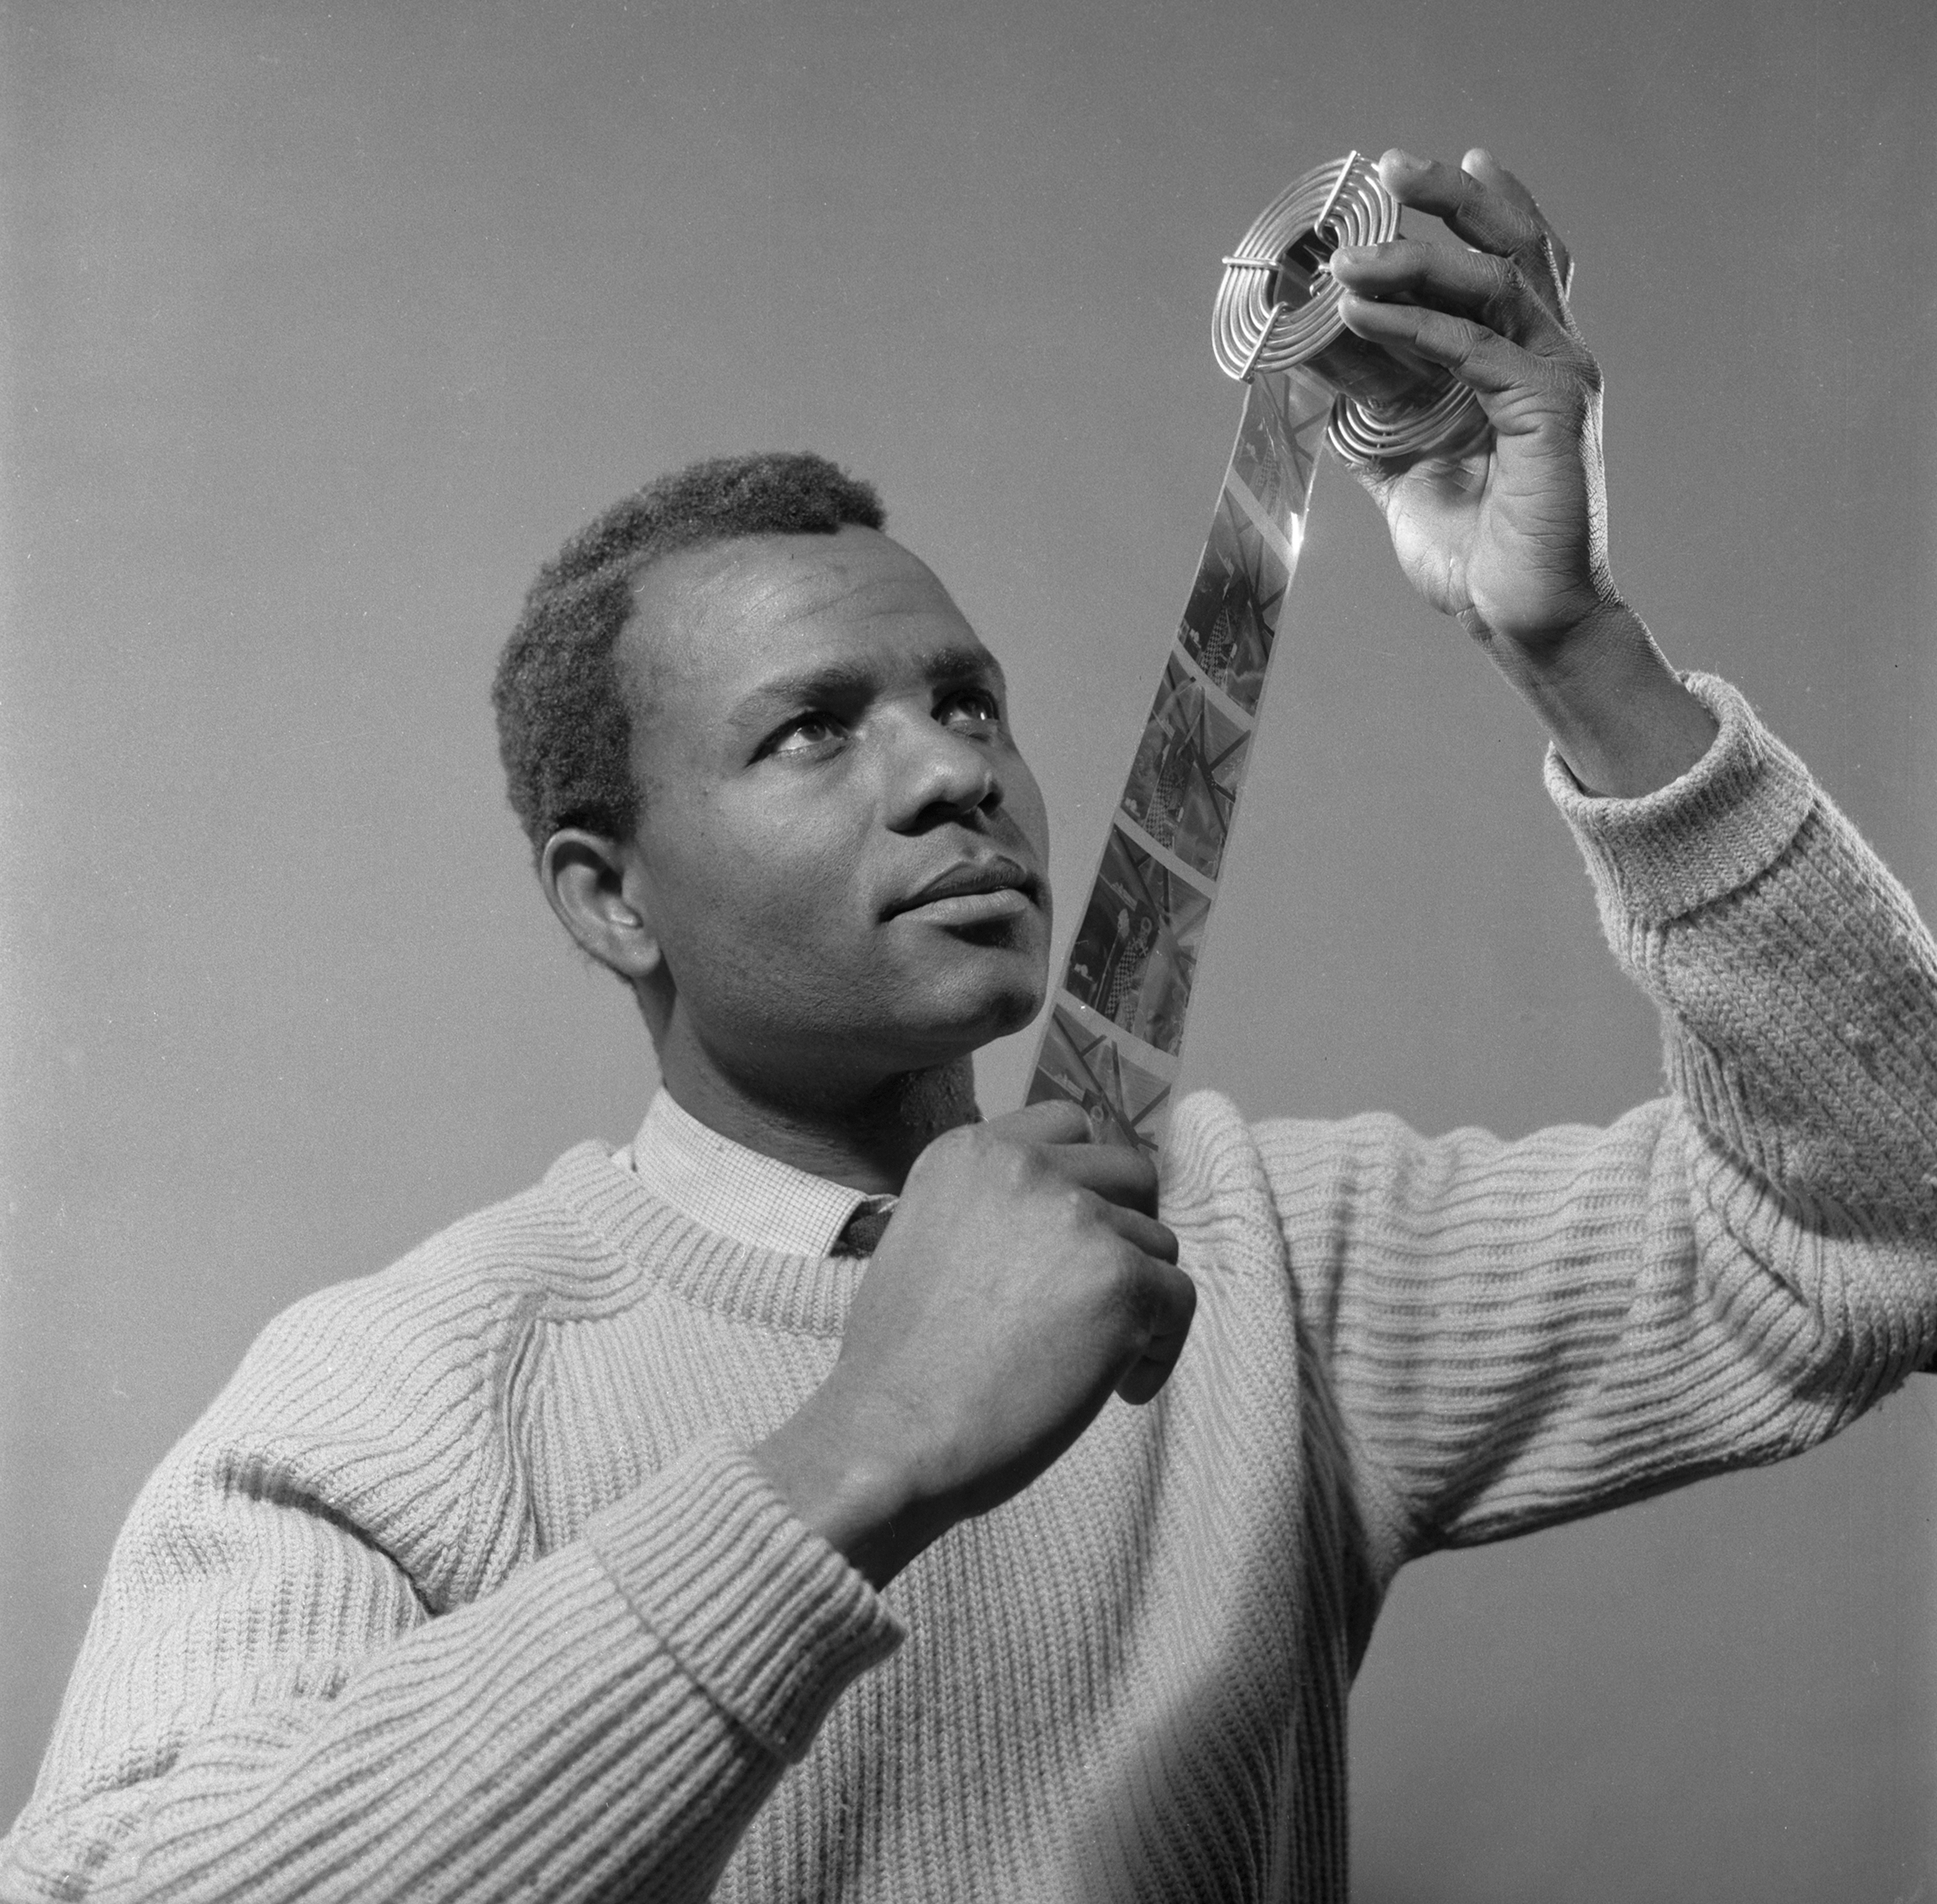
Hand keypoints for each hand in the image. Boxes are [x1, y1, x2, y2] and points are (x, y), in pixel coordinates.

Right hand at [752, 1100, 1194, 1586]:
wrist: (891, 1434)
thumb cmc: (899, 1365)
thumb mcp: (925, 1238)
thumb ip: (993, 1208)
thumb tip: (1068, 1215)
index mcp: (972, 1150)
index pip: (1070, 1123)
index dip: (1089, 1182)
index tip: (1080, 1238)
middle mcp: (1026, 1166)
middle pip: (1132, 1173)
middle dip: (1130, 1232)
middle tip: (1105, 1295)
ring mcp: (1077, 1218)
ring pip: (1158, 1244)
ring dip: (1139, 1300)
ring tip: (1094, 1361)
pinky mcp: (1120, 1280)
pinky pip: (1179, 1301)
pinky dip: (1160, 1351)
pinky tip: (1120, 1391)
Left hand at [1328, 148, 1716, 795]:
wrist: (1523, 619)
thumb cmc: (1476, 553)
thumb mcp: (1403, 471)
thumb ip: (1367, 419)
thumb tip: (1309, 371)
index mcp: (1521, 365)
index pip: (1502, 263)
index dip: (1461, 212)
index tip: (1399, 179)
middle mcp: (1548, 356)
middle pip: (1512, 244)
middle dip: (1451, 198)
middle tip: (1389, 166)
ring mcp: (1557, 377)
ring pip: (1494, 281)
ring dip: (1420, 255)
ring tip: (1350, 254)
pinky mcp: (1550, 409)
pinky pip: (1476, 347)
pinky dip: (1417, 325)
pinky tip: (1365, 312)